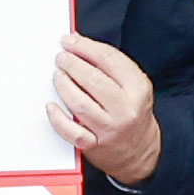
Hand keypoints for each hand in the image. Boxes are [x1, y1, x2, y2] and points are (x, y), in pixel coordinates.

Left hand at [50, 36, 163, 189]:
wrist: (141, 152)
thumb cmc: (132, 113)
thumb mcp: (133, 86)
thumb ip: (109, 64)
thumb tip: (78, 42)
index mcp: (138, 89)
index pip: (110, 60)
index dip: (86, 47)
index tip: (70, 41)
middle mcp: (125, 109)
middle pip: (93, 80)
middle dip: (72, 64)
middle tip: (61, 57)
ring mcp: (109, 129)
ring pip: (80, 103)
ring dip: (64, 85)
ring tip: (57, 75)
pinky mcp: (95, 146)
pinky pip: (72, 131)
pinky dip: (58, 118)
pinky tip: (51, 106)